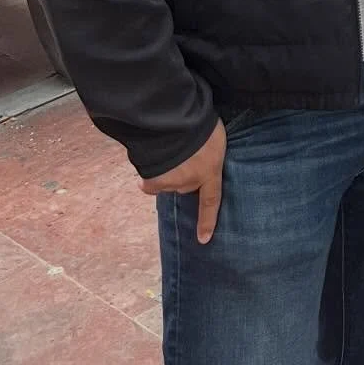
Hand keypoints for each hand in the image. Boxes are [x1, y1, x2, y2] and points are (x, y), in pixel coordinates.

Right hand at [140, 119, 226, 244]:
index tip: (203, 240)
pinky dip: (149, 177)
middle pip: (187, 185)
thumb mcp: (214, 137)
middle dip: (187, 173)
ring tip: (169, 149)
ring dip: (169, 170)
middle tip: (186, 153)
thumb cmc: (200, 125)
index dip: (207, 221)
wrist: (175, 124)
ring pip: (169, 182)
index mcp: (210, 171)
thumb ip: (209, 152)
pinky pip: (150, 183)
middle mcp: (190, 182)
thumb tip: (201, 156)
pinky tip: (150, 160)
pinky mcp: (154, 181)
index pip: (211, 200)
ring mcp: (171, 183)